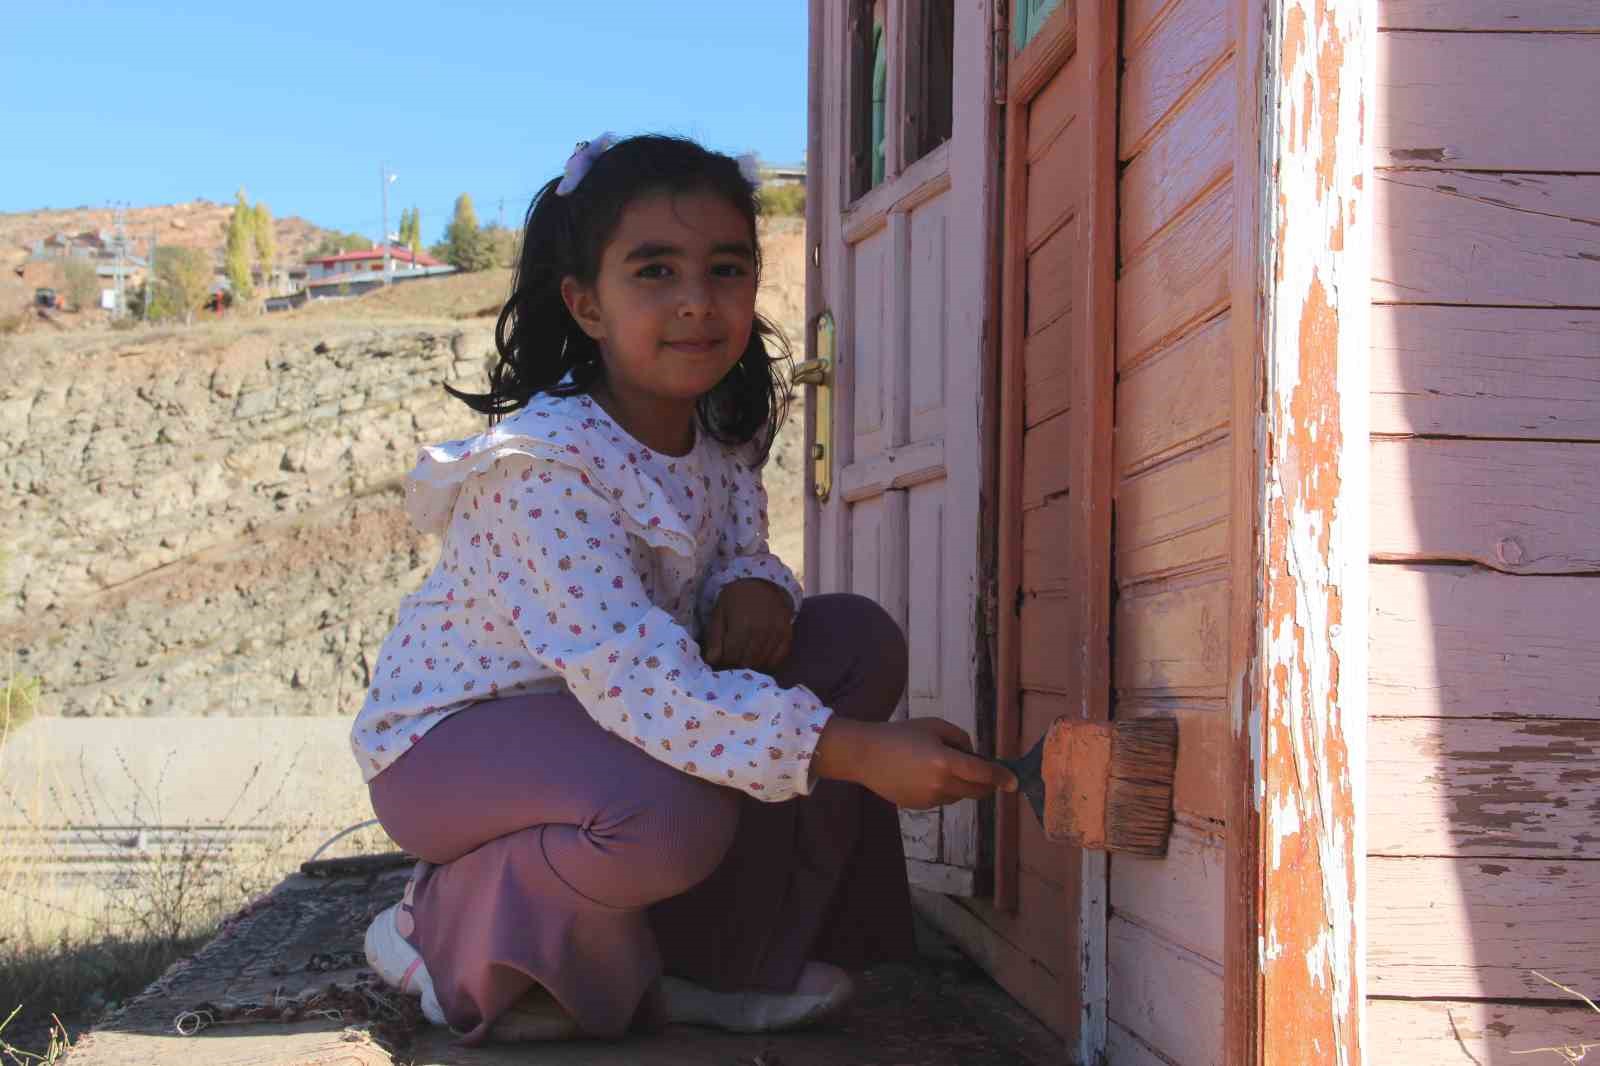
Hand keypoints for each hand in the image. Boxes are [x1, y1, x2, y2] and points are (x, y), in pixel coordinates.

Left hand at [704, 579, 794, 671]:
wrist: (762, 581)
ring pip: (762, 663)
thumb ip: (715, 638)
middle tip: (733, 660)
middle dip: (737, 665)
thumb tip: (712, 661)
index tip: (722, 659)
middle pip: (747, 662)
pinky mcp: (787, 634)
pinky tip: (760, 659)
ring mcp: (776, 633)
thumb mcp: (719, 613)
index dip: (724, 662)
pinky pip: (779, 658)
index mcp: (741, 626)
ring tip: (745, 659)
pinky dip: (769, 663)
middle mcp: (761, 631)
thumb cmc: (736, 598)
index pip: (732, 657)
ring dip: (752, 665)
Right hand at [813, 717, 1017, 809]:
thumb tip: (975, 757)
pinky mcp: (920, 806)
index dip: (1002, 778)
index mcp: (946, 762)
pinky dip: (943, 790)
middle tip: (984, 772)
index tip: (1014, 782)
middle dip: (986, 784)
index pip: (983, 774)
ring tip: (939, 765)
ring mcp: (930, 799)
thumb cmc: (900, 734)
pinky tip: (924, 774)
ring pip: (959, 796)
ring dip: (962, 785)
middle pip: (977, 792)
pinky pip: (942, 800)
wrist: (866, 755)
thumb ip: (961, 739)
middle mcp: (941, 785)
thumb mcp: (934, 726)